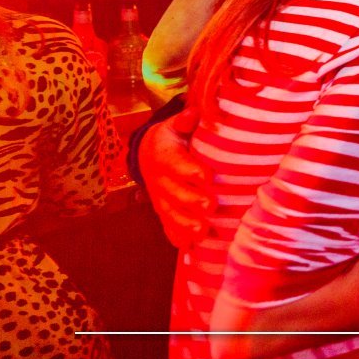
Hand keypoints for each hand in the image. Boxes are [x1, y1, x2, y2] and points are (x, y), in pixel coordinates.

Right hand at [139, 109, 212, 247]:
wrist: (148, 154)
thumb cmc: (173, 138)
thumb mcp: (175, 125)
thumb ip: (184, 121)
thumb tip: (193, 112)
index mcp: (163, 155)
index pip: (175, 163)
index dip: (189, 170)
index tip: (206, 176)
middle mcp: (159, 179)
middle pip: (174, 192)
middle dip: (191, 200)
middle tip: (210, 206)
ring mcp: (160, 198)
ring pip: (170, 212)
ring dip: (184, 223)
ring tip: (201, 230)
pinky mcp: (163, 211)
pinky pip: (167, 226)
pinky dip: (177, 236)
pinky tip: (189, 246)